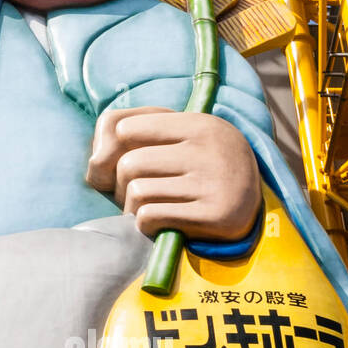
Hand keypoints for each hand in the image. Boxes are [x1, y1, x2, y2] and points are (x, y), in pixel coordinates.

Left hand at [85, 106, 261, 241]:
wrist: (251, 209)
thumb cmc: (197, 167)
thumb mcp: (171, 136)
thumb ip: (122, 131)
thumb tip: (96, 164)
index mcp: (198, 123)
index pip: (121, 127)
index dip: (113, 149)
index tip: (128, 163)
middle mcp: (210, 149)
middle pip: (127, 164)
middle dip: (122, 185)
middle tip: (141, 193)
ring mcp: (215, 182)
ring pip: (137, 193)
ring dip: (133, 208)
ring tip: (153, 208)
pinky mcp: (216, 216)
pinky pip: (150, 217)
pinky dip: (145, 224)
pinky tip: (163, 223)